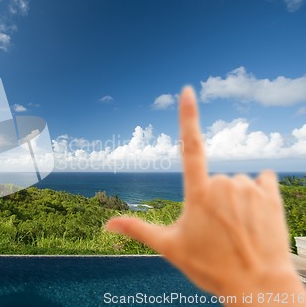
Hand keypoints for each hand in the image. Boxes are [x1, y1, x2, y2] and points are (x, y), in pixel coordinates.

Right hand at [106, 87, 304, 304]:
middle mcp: (224, 184)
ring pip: (235, 182)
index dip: (187, 116)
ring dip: (234, 199)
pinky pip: (262, 180)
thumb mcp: (169, 248)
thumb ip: (137, 229)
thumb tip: (105, 224)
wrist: (259, 287)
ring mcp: (249, 188)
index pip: (190, 146)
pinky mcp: (271, 195)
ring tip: (235, 228)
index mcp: (198, 193)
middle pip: (212, 178)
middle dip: (211, 197)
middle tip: (215, 228)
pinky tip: (255, 216)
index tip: (187, 91)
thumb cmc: (211, 268)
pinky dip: (257, 193)